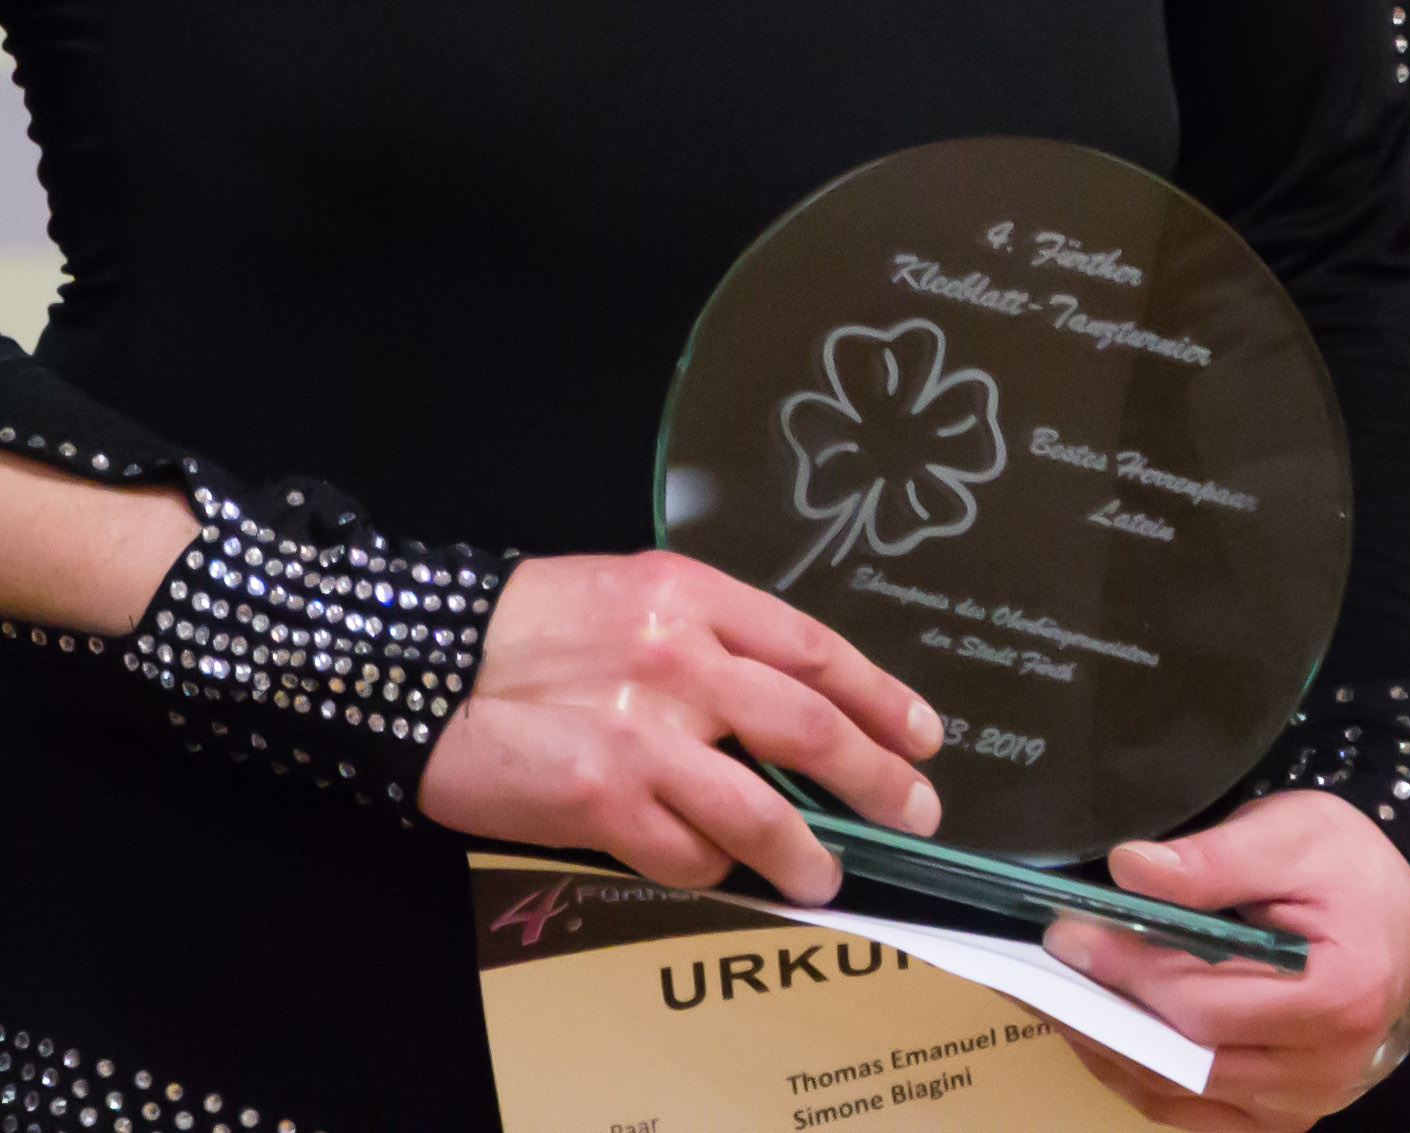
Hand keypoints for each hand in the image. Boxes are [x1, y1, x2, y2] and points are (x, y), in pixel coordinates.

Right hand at [416, 549, 943, 896]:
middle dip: (875, 774)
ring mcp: (642, 735)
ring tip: (825, 874)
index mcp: (691, 595)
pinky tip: (716, 869)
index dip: (880, 695)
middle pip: (808, 724)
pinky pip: (685, 853)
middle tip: (916, 808)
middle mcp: (679, 659)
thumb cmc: (531, 625)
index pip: (813, 648)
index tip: (924, 733)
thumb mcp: (632, 595)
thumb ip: (709, 636)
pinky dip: (711, 868)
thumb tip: (788, 697)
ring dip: (805, 850)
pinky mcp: (600, 801)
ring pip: (758, 807)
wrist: (425, 660)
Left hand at [1043, 792, 1409, 1128]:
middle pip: (1187, 1059)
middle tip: (1036, 972)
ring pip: (1181, 1096)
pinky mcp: (1280, 1117)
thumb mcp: (1291, 833)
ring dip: (1109, 1051)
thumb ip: (1212, 860)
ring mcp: (1303, 1105)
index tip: (1066, 935)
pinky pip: (1194, 1112)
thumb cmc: (1344, 863)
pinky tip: (1097, 1036)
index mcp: (1338, 996)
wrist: (1394, 908)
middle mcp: (1325, 1070)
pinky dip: (1140, 1077)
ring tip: (1049, 1001)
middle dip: (1103, 1013)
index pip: (1205, 1002)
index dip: (1128, 971)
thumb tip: (1128, 871)